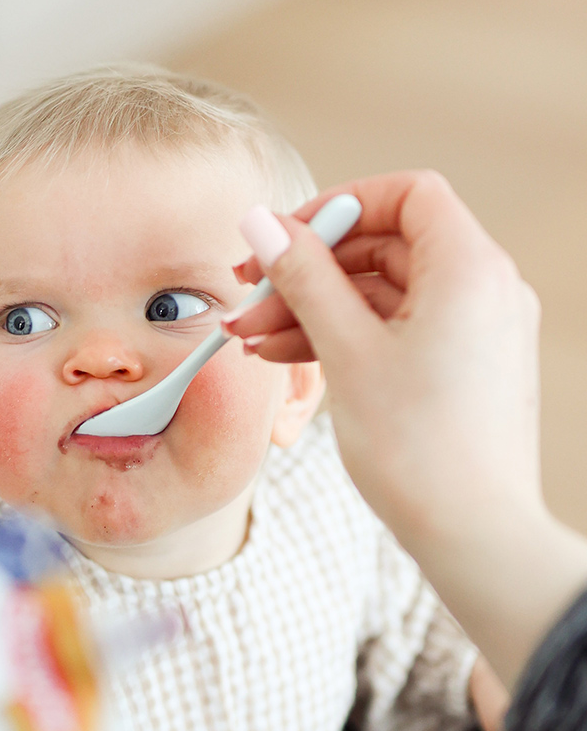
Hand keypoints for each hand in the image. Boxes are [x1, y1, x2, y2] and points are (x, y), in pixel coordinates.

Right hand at [226, 171, 586, 687]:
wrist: (470, 535)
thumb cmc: (418, 448)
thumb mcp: (346, 350)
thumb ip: (303, 278)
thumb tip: (262, 223)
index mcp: (470, 269)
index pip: (406, 195)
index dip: (339, 206)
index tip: (284, 238)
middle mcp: (482, 290)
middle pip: (384, 248)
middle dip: (309, 269)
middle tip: (247, 294)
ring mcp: (472, 331)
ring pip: (380, 294)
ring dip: (312, 309)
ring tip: (250, 338)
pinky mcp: (457, 368)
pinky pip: (392, 331)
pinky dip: (340, 337)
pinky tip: (284, 357)